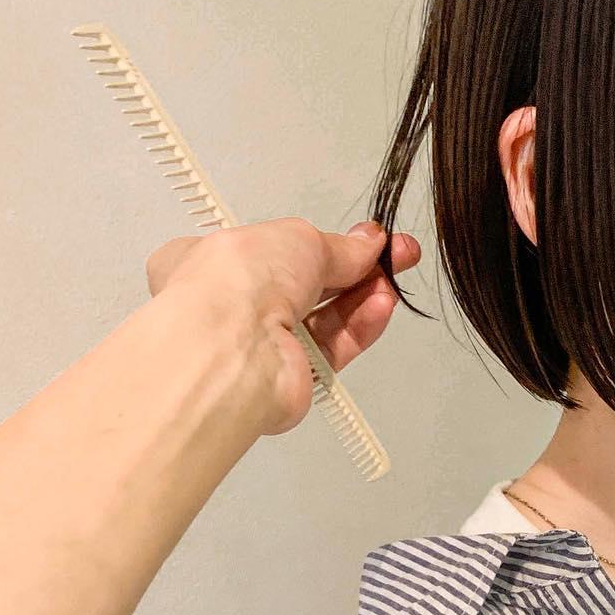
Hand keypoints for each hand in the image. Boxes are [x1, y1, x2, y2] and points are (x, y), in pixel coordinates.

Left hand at [144, 215, 421, 435]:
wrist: (232, 351)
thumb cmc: (237, 283)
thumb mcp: (297, 239)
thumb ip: (338, 246)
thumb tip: (367, 244)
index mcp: (218, 260)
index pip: (278, 250)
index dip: (323, 243)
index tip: (366, 238)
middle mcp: (237, 304)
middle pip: (308, 284)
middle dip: (354, 269)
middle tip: (396, 255)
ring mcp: (262, 343)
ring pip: (324, 318)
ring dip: (362, 297)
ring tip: (390, 283)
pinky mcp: (288, 376)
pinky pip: (332, 347)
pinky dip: (358, 328)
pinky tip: (380, 307)